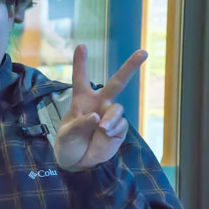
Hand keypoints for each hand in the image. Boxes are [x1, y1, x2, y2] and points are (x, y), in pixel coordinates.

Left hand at [54, 45, 146, 171]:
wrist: (77, 163)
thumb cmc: (67, 144)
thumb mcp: (66, 134)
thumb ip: (79, 124)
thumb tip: (96, 115)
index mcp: (81, 100)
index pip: (81, 78)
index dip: (81, 62)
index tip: (81, 45)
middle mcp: (98, 104)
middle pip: (116, 83)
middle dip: (129, 67)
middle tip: (142, 52)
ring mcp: (110, 116)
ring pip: (117, 108)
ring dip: (111, 117)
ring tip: (102, 128)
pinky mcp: (119, 129)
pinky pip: (121, 124)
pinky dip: (114, 128)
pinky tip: (105, 134)